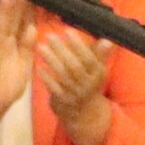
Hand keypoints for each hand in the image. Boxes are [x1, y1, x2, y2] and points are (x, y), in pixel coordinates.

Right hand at [0, 0, 36, 136]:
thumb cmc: (10, 83)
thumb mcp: (24, 63)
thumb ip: (28, 46)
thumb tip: (33, 27)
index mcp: (15, 44)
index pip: (22, 23)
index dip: (27, 9)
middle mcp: (4, 42)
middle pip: (11, 21)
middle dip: (16, 5)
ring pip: (0, 28)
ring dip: (2, 13)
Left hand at [37, 26, 112, 144]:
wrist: (84, 112)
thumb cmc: (88, 83)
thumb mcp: (97, 70)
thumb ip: (100, 55)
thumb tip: (107, 40)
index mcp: (98, 74)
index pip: (89, 58)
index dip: (78, 45)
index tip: (67, 31)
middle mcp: (88, 84)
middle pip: (75, 66)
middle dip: (61, 50)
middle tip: (49, 36)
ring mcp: (75, 93)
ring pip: (63, 75)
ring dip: (51, 60)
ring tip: (40, 47)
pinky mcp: (63, 101)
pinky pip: (54, 88)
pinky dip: (46, 77)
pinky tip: (38, 66)